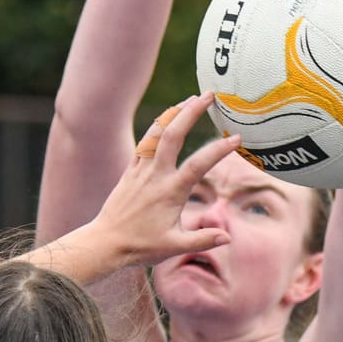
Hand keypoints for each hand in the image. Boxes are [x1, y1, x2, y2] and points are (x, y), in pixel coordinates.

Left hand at [92, 95, 242, 265]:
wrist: (105, 243)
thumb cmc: (140, 247)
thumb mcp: (174, 246)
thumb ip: (202, 240)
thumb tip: (227, 237)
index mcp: (170, 192)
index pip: (198, 164)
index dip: (218, 150)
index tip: (237, 138)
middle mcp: (155, 176)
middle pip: (173, 135)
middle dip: (191, 112)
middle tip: (209, 94)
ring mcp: (140, 171)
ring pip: (156, 134)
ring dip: (173, 114)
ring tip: (190, 99)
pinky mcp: (129, 171)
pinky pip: (144, 143)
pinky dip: (156, 127)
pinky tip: (166, 119)